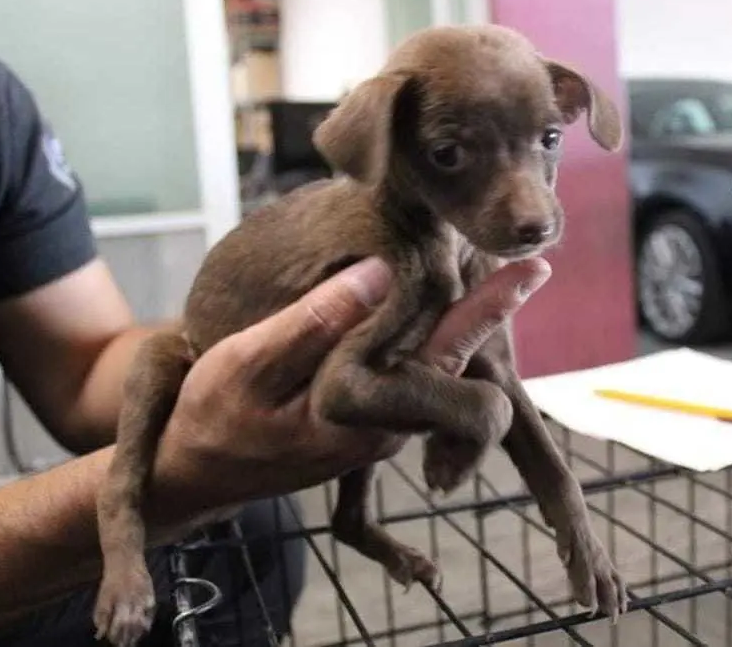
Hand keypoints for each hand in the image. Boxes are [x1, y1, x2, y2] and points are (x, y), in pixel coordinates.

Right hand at [149, 256, 550, 531]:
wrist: (201, 472)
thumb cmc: (215, 416)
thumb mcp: (247, 364)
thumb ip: (313, 322)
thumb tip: (378, 271)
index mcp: (367, 413)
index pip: (451, 361)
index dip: (491, 311)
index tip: (530, 267)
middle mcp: (393, 424)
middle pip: (464, 362)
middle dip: (487, 311)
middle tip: (511, 259)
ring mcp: (389, 424)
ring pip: (444, 366)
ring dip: (461, 319)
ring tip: (469, 263)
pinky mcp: (378, 418)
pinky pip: (420, 371)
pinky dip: (429, 332)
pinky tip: (419, 298)